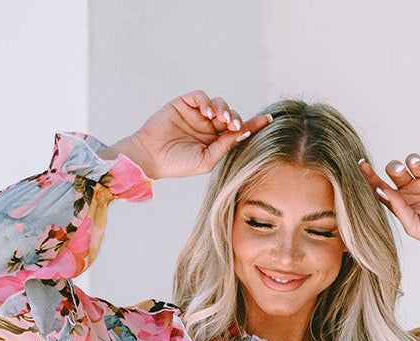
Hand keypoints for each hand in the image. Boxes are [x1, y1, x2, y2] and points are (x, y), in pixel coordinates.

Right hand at [103, 92, 271, 179]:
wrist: (151, 157)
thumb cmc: (178, 164)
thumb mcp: (206, 160)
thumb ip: (224, 147)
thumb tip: (243, 134)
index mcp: (216, 141)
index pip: (238, 130)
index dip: (253, 124)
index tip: (268, 120)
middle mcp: (208, 126)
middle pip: (231, 115)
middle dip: (235, 118)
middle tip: (233, 126)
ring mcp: (196, 114)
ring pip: (218, 103)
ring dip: (223, 109)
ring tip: (221, 119)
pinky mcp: (184, 103)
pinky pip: (200, 96)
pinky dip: (206, 101)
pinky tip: (207, 111)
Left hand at [359, 154, 419, 268]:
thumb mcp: (414, 226)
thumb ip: (399, 209)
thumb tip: (382, 190)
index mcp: (399, 201)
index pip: (381, 186)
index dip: (370, 176)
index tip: (361, 165)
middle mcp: (410, 188)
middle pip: (395, 170)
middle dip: (394, 167)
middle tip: (398, 171)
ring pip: (412, 162)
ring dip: (411, 160)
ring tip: (415, 165)